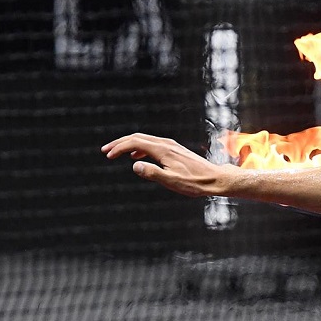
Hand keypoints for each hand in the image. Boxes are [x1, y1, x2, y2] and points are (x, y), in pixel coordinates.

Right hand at [101, 133, 235, 197]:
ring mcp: (171, 146)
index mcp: (163, 150)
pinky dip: (140, 148)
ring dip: (129, 145)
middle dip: (120, 143)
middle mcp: (166, 144)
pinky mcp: (174, 150)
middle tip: (105, 151)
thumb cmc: (194, 182)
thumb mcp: (171, 181)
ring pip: (145, 140)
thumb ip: (152, 173)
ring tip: (116, 153)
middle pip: (137, 137)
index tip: (108, 156)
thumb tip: (135, 165)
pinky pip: (152, 145)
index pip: (135, 143)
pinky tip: (137, 158)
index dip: (119, 148)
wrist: (214, 179)